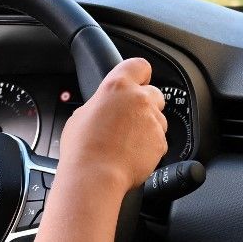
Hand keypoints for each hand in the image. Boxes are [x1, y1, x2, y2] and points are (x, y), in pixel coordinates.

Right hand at [57, 58, 167, 192]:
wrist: (95, 175)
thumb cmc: (83, 148)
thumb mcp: (82, 115)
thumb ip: (101, 103)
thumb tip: (103, 108)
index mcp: (117, 86)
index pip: (139, 65)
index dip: (140, 74)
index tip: (138, 81)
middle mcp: (140, 99)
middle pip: (154, 93)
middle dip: (145, 105)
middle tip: (128, 120)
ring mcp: (153, 121)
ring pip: (158, 119)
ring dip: (147, 127)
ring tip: (127, 143)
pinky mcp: (161, 142)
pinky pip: (159, 141)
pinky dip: (149, 147)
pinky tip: (132, 155)